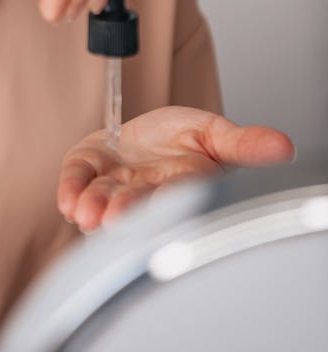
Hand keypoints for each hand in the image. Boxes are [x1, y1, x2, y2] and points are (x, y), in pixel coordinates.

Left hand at [58, 107, 294, 232]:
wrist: (145, 132)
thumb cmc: (180, 139)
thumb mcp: (216, 133)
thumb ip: (243, 144)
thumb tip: (283, 147)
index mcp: (181, 187)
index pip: (177, 198)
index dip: (167, 204)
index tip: (159, 207)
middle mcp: (146, 193)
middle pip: (137, 205)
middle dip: (125, 213)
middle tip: (111, 219)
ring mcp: (114, 183)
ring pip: (103, 200)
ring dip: (94, 207)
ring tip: (85, 211)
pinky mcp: (87, 167)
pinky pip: (77, 179)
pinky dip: (70, 188)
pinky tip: (67, 200)